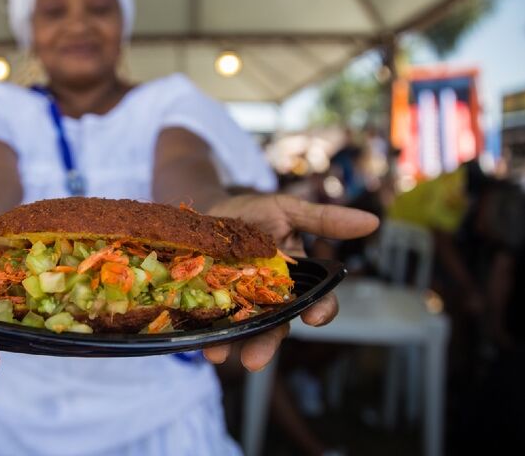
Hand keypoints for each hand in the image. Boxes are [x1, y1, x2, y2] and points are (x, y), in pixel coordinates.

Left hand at [202, 194, 379, 370]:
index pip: (316, 302)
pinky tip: (197, 340)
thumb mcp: (288, 209)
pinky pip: (211, 323)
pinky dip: (205, 333)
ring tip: (216, 355)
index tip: (315, 317)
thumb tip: (372, 221)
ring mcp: (240, 303)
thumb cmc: (253, 213)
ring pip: (242, 332)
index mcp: (295, 281)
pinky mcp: (211, 303)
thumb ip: (323, 220)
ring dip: (231, 346)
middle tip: (254, 361)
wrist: (208, 209)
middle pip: (276, 327)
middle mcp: (270, 299)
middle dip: (266, 345)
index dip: (321, 311)